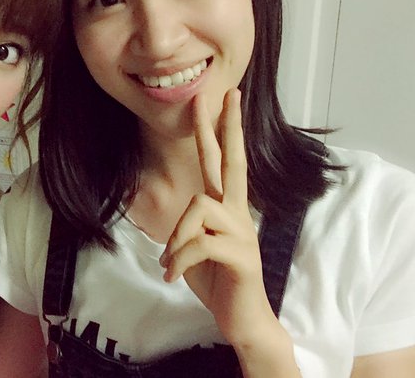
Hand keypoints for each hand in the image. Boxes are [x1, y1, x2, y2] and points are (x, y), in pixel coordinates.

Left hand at [159, 89, 273, 344]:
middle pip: (232, 161)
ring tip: (172, 264)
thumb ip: (191, 227)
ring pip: (199, 206)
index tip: (220, 99)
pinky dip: (179, 260)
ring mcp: (243, 232)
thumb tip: (179, 218)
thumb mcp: (197, 249)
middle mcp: (239, 213)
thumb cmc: (218, 281)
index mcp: (228, 209)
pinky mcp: (240, 255)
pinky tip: (174, 276)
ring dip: (177, 238)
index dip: (220, 130)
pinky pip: (199, 242)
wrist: (243, 321)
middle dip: (226, 126)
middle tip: (225, 93)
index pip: (224, 162)